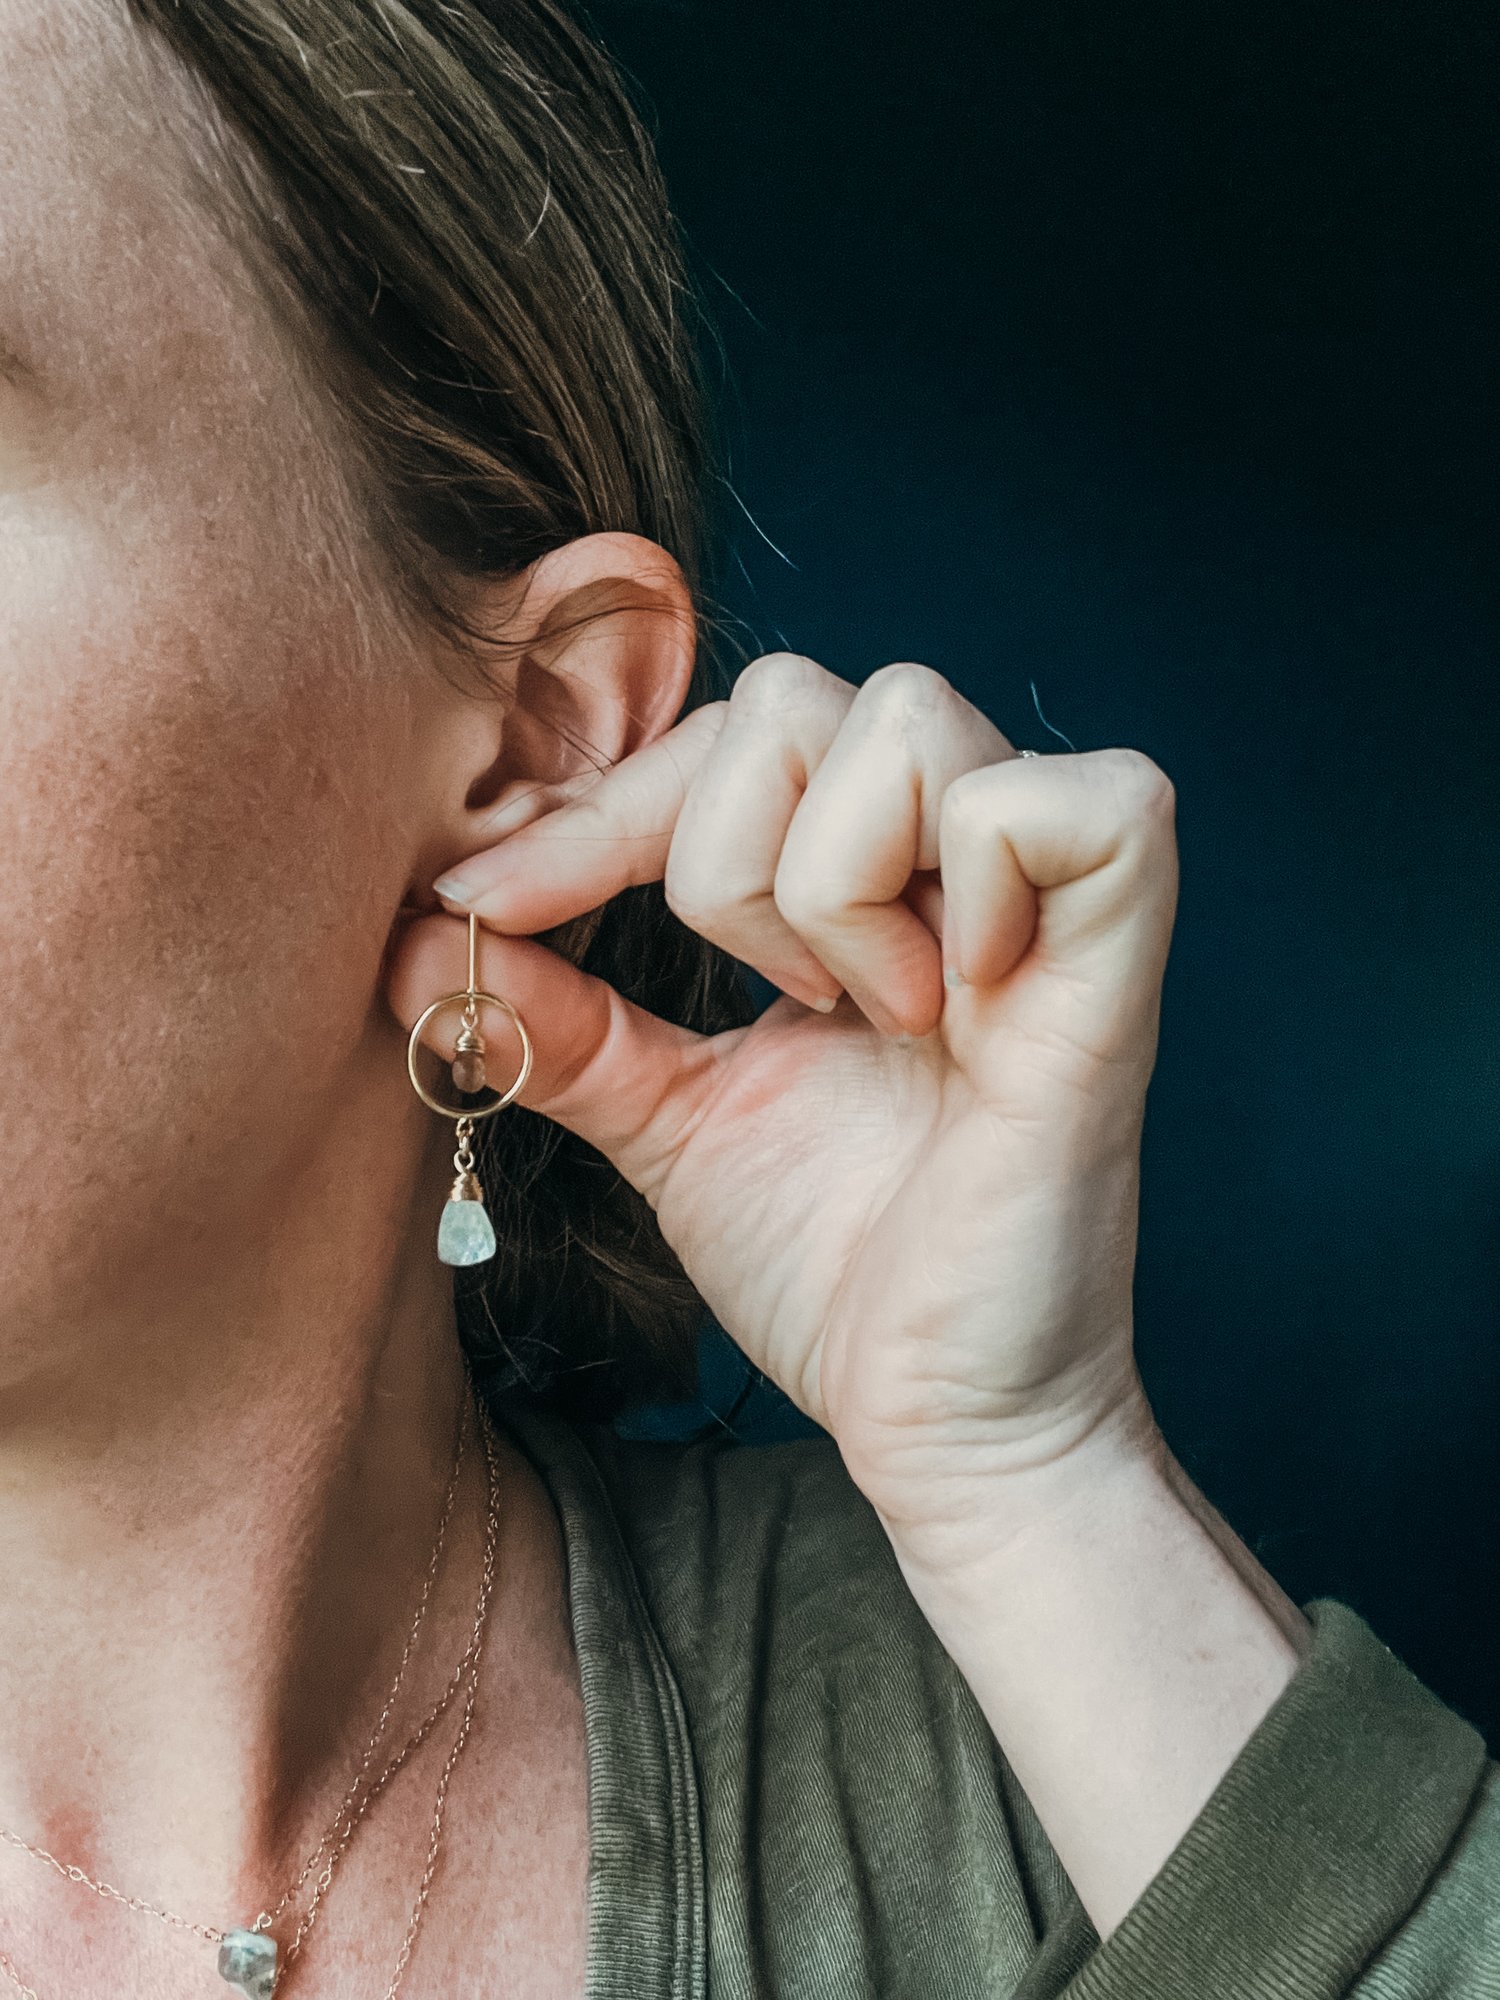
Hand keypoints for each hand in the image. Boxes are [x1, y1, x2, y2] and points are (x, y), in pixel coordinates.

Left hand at [386, 653, 1179, 1561]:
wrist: (941, 1418)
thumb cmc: (834, 1268)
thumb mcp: (670, 1119)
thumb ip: (564, 1021)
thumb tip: (414, 938)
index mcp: (869, 879)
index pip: (724, 738)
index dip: (594, 811)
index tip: (482, 905)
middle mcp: (960, 856)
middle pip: (802, 692)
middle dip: (720, 851)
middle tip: (766, 999)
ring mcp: (1047, 897)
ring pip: (906, 717)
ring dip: (833, 882)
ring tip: (869, 1014)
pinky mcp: (1119, 958)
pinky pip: (1051, 802)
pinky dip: (974, 882)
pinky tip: (961, 1004)